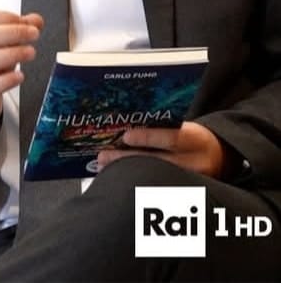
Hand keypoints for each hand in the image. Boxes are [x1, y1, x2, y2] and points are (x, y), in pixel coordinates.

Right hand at [0, 9, 40, 125]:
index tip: (27, 22)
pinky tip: (19, 76)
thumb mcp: (1, 47)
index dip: (6, 18)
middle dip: (13, 33)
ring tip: (30, 52)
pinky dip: (7, 80)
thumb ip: (17, 31)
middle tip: (33, 34)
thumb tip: (35, 20)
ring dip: (13, 54)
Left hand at [97, 121, 225, 178]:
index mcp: (196, 140)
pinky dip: (136, 183)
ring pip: (155, 179)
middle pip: (158, 162)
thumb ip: (161, 128)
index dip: (148, 138)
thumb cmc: (192, 138)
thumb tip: (125, 130)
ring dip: (127, 173)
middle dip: (127, 159)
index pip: (171, 139)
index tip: (125, 136)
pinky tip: (120, 179)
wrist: (219, 157)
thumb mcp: (184, 127)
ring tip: (105, 168)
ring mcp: (192, 183)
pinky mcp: (186, 196)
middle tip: (103, 156)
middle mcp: (197, 163)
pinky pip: (157, 190)